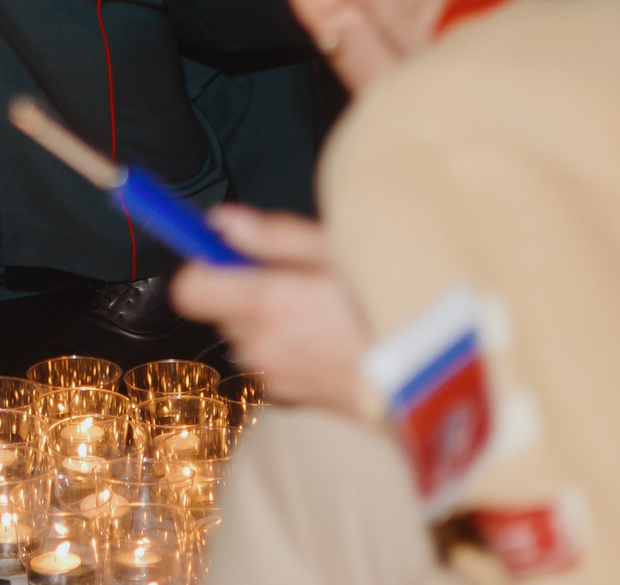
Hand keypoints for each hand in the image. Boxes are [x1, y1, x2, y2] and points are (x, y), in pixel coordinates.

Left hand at [169, 204, 373, 420]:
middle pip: (220, 309)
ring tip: (321, 309)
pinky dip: (286, 346)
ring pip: (245, 335)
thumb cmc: (391, 310)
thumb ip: (273, 236)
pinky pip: (268, 360)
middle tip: (297, 277)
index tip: (224, 250)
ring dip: (267, 320)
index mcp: (266, 305)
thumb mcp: (338, 253)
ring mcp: (273, 378)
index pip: (190, 288)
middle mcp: (260, 346)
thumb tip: (223, 220)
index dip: (203, 264)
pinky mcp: (288, 399)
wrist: (430, 386)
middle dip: (245, 289)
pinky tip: (327, 338)